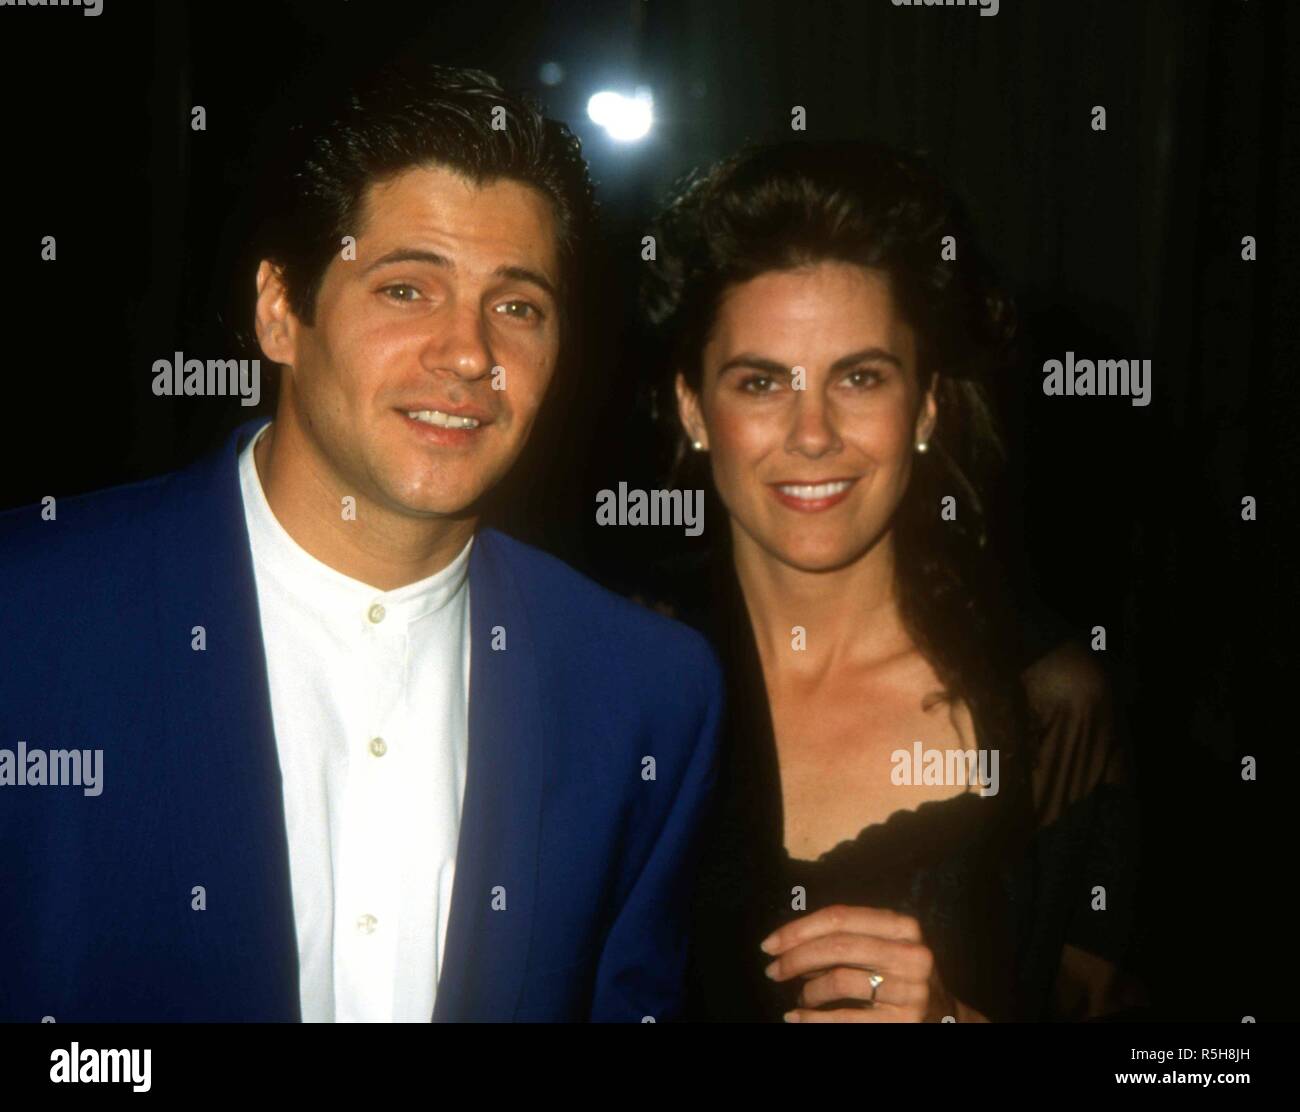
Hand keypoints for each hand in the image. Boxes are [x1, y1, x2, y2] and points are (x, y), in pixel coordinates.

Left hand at [760, 904, 947, 1022]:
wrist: (943, 1017)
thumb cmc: (899, 975)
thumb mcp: (886, 946)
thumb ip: (848, 936)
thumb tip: (789, 941)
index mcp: (904, 927)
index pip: (840, 917)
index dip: (799, 929)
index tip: (770, 943)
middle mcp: (911, 955)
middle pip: (837, 946)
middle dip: (795, 958)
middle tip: (772, 970)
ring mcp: (910, 991)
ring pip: (839, 981)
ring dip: (807, 991)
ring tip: (799, 996)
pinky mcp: (903, 1023)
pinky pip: (845, 1018)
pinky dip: (812, 1018)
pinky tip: (796, 1017)